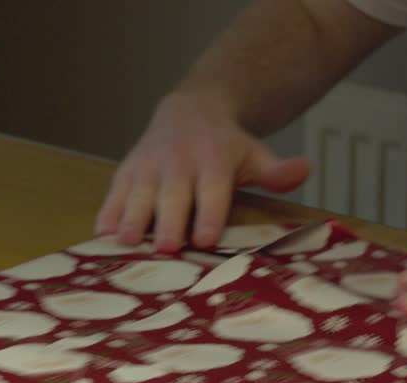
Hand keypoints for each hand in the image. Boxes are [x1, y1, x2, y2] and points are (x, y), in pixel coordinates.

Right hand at [95, 90, 310, 252]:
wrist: (188, 110)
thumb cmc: (225, 147)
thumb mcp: (254, 154)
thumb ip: (275, 170)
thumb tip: (304, 170)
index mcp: (212, 161)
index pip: (212, 191)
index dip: (209, 215)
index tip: (206, 240)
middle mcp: (178, 163)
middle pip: (173, 197)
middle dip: (169, 222)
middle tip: (166, 249)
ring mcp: (148, 167)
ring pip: (138, 195)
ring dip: (132, 219)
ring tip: (126, 242)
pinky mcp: (126, 172)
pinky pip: (114, 194)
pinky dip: (107, 214)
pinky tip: (102, 236)